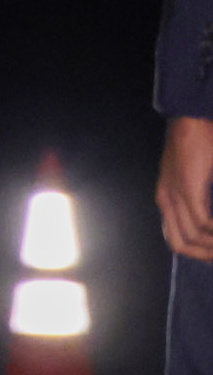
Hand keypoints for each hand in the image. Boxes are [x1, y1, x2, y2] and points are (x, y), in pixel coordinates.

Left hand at [161, 115, 212, 262]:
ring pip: (190, 236)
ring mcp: (174, 195)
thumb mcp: (199, 177)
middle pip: (178, 244)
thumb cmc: (201, 144)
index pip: (175, 237)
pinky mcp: (186, 189)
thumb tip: (209, 222)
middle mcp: (166, 200)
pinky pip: (202, 221)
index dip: (196, 251)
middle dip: (204, 255)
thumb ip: (201, 199)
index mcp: (167, 199)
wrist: (191, 119)